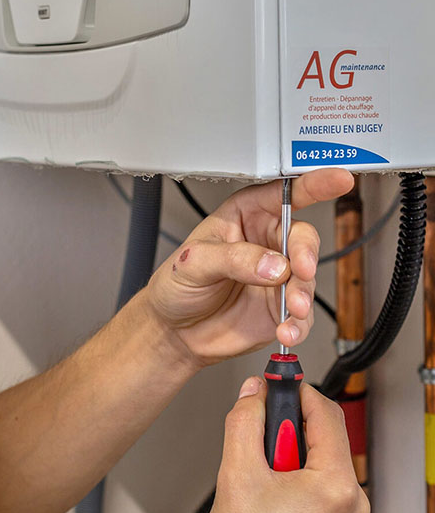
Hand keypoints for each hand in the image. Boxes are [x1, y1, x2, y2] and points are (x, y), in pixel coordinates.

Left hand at [146, 169, 353, 366]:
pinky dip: (298, 324)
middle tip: (300, 272)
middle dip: (305, 255)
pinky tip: (286, 329)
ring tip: (290, 309)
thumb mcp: (192, 263)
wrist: (174, 332)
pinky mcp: (281, 308)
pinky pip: (303, 315)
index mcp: (244, 216)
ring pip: (307, 278)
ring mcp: (277, 277)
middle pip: (302, 237)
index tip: (338, 180)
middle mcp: (266, 243)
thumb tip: (274, 265)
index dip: (313, 184)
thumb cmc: (176, 287)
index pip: (282, 194)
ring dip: (302, 295)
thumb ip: (233, 258)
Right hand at [204, 377, 369, 512]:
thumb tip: (252, 392)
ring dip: (286, 452)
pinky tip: (267, 490)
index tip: (275, 380)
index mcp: (335, 486)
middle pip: (323, 435)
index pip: (325, 412)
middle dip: (286, 426)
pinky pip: (319, 483)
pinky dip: (292, 474)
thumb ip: (244, 423)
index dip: (296, 390)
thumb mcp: (236, 475)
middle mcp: (351, 502)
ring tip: (257, 473)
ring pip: (318, 459)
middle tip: (256, 434)